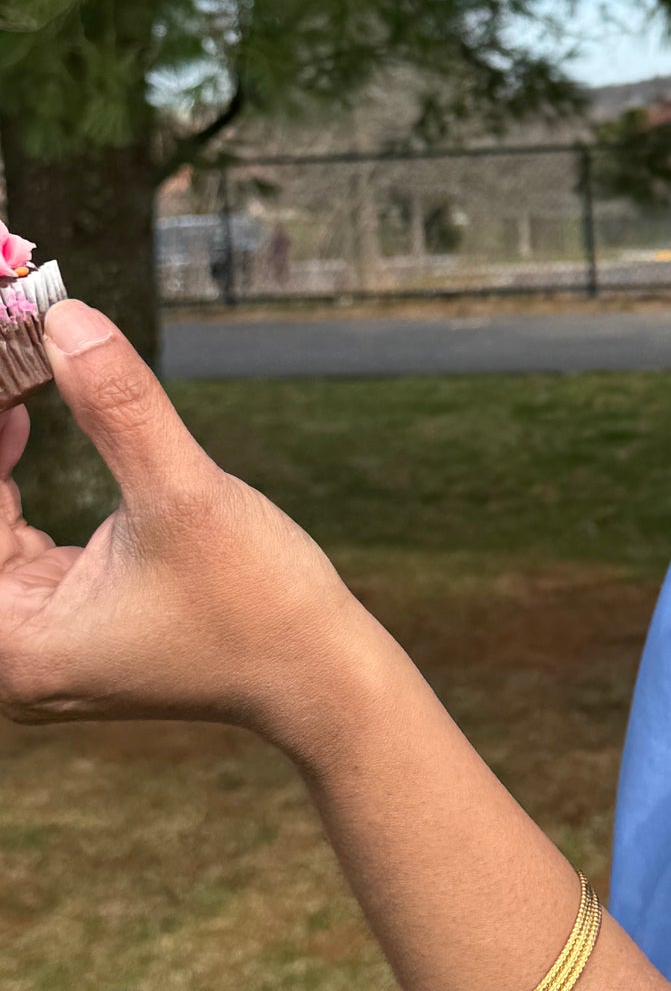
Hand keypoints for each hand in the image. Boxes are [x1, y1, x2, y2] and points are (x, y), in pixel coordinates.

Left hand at [0, 300, 372, 748]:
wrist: (318, 671)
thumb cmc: (257, 602)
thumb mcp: (183, 494)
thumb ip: (118, 408)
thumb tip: (64, 319)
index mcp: (16, 643)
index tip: (3, 347)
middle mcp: (13, 652)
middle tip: (11, 350)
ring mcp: (39, 641)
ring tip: (13, 370)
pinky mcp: (70, 623)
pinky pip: (17, 538)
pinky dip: (18, 479)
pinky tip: (23, 420)